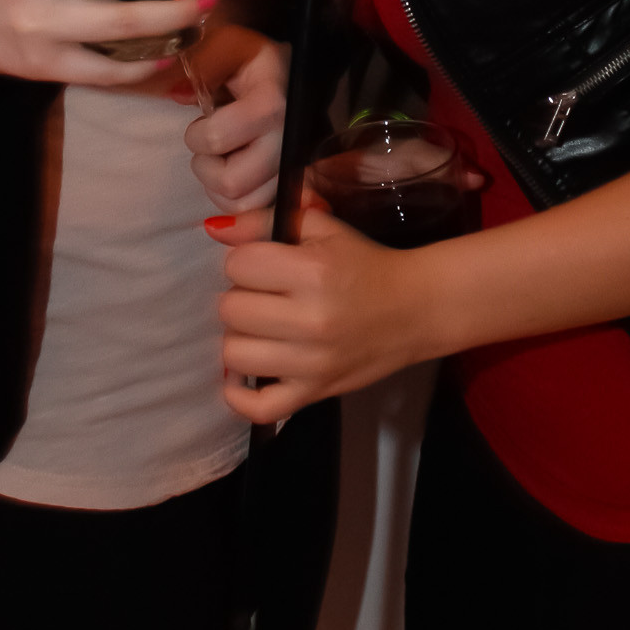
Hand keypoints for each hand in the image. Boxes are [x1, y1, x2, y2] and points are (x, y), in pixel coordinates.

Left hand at [181, 31, 287, 211]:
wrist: (289, 72)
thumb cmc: (250, 58)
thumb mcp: (223, 44)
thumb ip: (200, 62)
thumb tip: (176, 94)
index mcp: (272, 102)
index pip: (217, 139)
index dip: (197, 135)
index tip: (202, 119)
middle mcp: (288, 140)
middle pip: (232, 182)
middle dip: (206, 167)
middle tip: (209, 145)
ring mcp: (294, 167)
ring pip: (242, 204)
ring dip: (218, 186)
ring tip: (222, 158)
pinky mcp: (293, 184)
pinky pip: (254, 211)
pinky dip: (233, 199)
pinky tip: (232, 172)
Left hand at [204, 206, 443, 422]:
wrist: (415, 308)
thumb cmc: (364, 263)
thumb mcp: (321, 227)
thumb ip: (265, 220)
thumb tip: (214, 228)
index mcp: (313, 272)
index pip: (238, 265)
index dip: (245, 259)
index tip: (264, 263)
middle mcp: (310, 321)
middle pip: (231, 309)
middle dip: (241, 295)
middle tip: (265, 294)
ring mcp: (311, 364)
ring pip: (234, 355)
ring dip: (240, 337)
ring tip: (262, 327)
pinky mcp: (314, 394)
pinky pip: (259, 408)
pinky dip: (240, 396)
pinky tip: (242, 376)